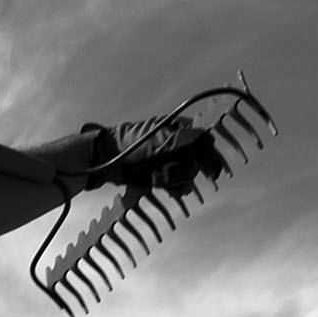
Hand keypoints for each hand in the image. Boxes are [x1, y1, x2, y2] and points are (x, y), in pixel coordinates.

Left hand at [79, 117, 229, 193]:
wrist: (105, 161)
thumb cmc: (128, 145)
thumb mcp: (156, 140)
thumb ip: (181, 139)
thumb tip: (204, 136)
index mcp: (177, 130)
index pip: (204, 141)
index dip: (209, 157)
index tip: (212, 171)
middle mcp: (177, 144)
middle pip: (198, 162)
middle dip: (183, 170)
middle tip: (166, 171)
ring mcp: (170, 160)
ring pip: (187, 175)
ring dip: (173, 179)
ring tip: (155, 177)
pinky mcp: (162, 174)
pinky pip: (178, 184)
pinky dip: (171, 186)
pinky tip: (159, 184)